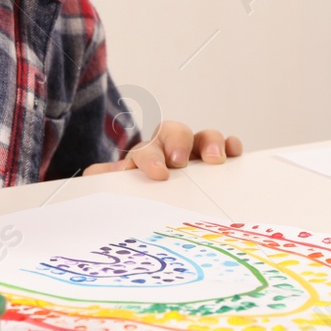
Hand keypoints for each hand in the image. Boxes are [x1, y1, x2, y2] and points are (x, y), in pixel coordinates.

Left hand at [83, 122, 241, 180]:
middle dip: (178, 143)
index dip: (149, 159)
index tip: (157, 173)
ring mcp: (194, 153)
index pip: (144, 151)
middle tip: (180, 162)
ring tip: (215, 159)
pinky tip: (234, 153)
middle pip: (173, 131)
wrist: (149, 199)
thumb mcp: (117, 188)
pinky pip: (225, 146)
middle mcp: (169, 149)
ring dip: (209, 142)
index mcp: (144, 156)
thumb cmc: (137, 193)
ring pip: (201, 136)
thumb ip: (103, 179)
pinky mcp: (215, 160)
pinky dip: (230, 145)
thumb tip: (96, 174)